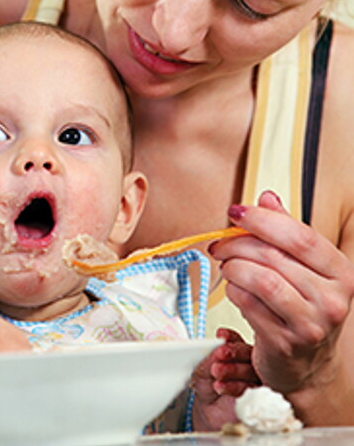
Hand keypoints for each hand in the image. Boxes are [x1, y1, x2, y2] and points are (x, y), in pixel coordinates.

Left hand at [191, 328, 259, 430]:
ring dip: (232, 370)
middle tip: (220, 353)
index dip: (230, 337)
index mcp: (236, 352)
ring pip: (250, 370)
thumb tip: (216, 348)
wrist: (209, 412)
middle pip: (247, 353)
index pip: (236, 339)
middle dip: (233, 352)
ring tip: (216, 372)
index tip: (221, 335)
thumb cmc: (208, 387)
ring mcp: (256, 379)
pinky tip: (221, 386)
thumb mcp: (202, 370)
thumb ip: (209, 359)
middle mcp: (249, 363)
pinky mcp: (259, 396)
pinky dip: (235, 387)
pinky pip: (252, 389)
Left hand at [209, 190, 353, 395]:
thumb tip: (266, 197)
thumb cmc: (303, 308)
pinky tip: (233, 288)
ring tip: (227, 266)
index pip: (300, 236)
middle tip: (220, 244)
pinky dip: (233, 290)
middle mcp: (332, 298)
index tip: (236, 212)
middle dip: (237, 244)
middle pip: (274, 256)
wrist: (307, 364)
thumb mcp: (303, 268)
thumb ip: (285, 233)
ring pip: (260, 280)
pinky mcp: (285, 342)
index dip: (263, 220)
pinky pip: (248, 304)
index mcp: (341, 272)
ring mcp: (310, 323)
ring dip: (233, 267)